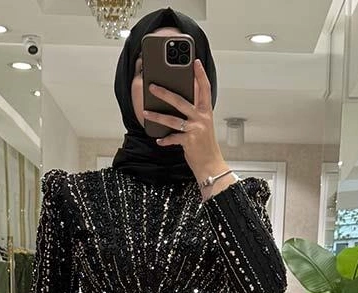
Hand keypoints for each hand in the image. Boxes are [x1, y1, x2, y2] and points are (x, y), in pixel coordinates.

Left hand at [142, 58, 226, 179]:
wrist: (211, 165)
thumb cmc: (205, 145)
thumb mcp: (203, 126)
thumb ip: (194, 113)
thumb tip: (179, 102)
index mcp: (206, 112)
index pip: (204, 89)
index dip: (200, 75)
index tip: (195, 63)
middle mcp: (202, 118)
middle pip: (181, 100)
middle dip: (164, 93)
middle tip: (152, 86)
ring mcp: (195, 129)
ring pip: (172, 119)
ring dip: (157, 116)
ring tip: (146, 111)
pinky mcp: (189, 141)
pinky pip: (173, 138)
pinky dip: (165, 139)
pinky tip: (158, 139)